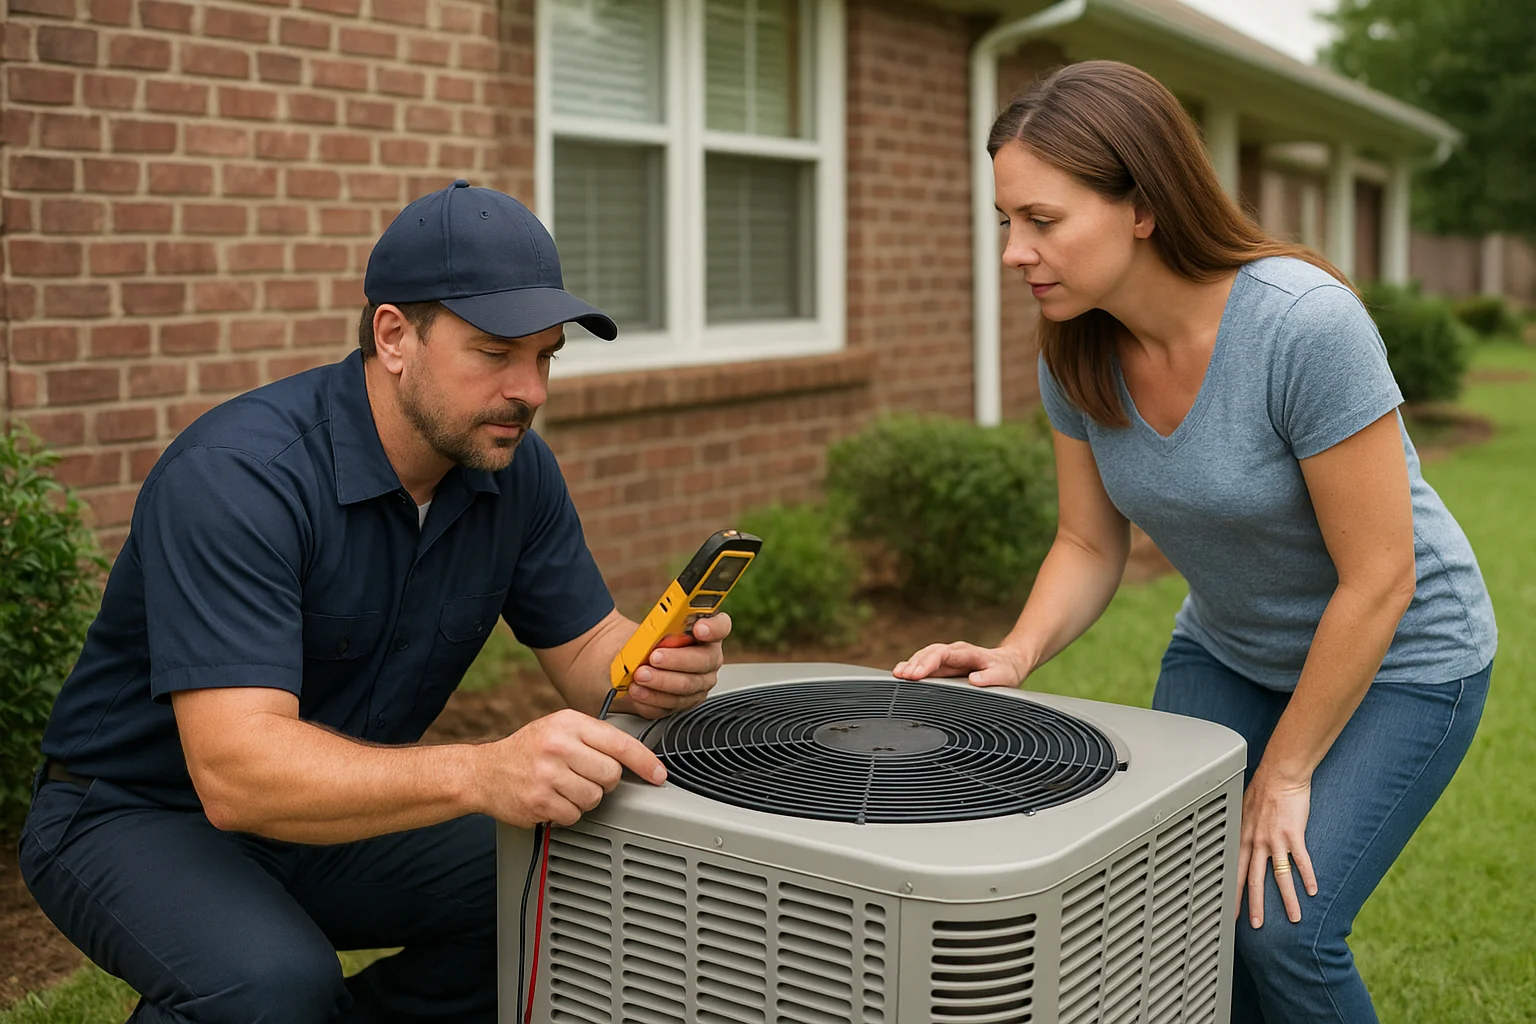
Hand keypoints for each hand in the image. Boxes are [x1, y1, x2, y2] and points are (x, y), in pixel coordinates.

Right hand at [471, 708, 665, 827]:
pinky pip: (574, 815)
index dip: (644, 762)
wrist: (484, 772)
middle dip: (604, 781)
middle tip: (583, 776)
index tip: (658, 775)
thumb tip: (636, 757)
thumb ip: (594, 738)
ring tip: (564, 787)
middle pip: (611, 775)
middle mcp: (558, 746)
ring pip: (595, 798)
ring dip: (585, 799)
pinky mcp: (539, 801)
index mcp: (568, 723)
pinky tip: (552, 799)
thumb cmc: (529, 750)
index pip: (619, 743)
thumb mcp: (560, 728)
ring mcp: (547, 774)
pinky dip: (567, 813)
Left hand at [628, 612, 730, 719]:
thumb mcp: (647, 626)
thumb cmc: (644, 641)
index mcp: (705, 631)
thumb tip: (651, 630)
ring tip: (640, 675)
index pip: (721, 626)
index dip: (713, 628)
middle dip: (677, 659)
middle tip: (655, 657)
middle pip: (704, 660)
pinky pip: (673, 703)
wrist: (633, 664)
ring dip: (661, 681)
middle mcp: (708, 657)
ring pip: (688, 685)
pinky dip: (652, 697)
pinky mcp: (686, 701)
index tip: (699, 628)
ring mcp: (700, 681)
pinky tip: (639, 690)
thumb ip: (656, 625)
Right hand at [893, 641, 1030, 687]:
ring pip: (925, 656)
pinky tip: (901, 673)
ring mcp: (948, 656)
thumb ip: (990, 678)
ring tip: (897, 674)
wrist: (1009, 661)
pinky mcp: (945, 663)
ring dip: (911, 664)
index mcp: (967, 653)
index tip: (916, 675)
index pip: (943, 654)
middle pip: (930, 653)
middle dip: (914, 664)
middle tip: (901, 676)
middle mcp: (955, 651)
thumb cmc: (1005, 670)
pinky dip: (913, 666)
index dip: (928, 663)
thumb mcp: (1004, 675)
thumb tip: (974, 680)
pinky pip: (926, 662)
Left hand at [1237, 766, 1318, 927]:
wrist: (1279, 775)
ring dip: (1288, 900)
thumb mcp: (1244, 812)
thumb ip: (1243, 830)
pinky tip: (1313, 892)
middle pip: (1253, 880)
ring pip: (1279, 877)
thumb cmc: (1263, 790)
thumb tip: (1239, 840)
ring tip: (1294, 918)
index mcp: (1243, 837)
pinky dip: (1308, 878)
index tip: (1231, 912)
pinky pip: (1301, 861)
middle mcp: (1256, 842)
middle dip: (1254, 906)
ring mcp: (1274, 840)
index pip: (1233, 872)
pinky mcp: (1293, 835)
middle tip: (1255, 926)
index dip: (1232, 894)